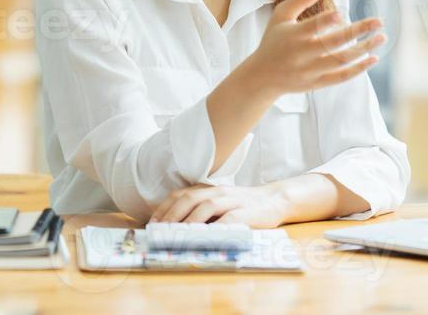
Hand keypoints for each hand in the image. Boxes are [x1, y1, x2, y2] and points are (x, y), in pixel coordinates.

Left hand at [150, 182, 286, 227]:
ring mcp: (233, 201)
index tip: (152, 224)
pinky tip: (205, 237)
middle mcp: (219, 192)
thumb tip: (174, 228)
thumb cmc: (243, 206)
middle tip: (160, 231)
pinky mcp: (246, 213)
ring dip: (190, 221)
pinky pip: (228, 220)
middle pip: (190, 198)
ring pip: (207, 206)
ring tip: (177, 235)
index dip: (165, 208)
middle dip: (172, 214)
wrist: (274, 200)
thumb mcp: (220, 204)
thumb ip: (200, 211)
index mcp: (209, 190)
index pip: (181, 194)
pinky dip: (215, 228)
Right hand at [239, 0, 384, 98]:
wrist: (263, 77)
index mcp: (293, 35)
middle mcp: (302, 54)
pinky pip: (341, 77)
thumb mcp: (280, 16)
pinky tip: (374, 58)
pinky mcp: (317, 83)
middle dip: (359, 31)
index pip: (313, 26)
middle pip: (334, 43)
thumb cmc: (274, 40)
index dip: (327, 20)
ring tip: (381, 37)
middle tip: (380, 21)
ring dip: (364, 49)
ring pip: (342, 60)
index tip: (343, 13)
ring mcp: (311, 71)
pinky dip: (359, 69)